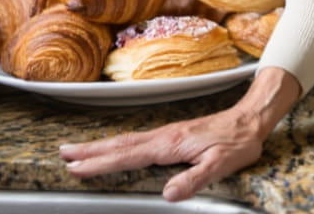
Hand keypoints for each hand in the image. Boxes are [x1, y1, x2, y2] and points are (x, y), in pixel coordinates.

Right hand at [59, 66, 299, 201]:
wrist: (250, 119)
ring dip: (99, 147)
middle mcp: (163, 136)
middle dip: (90, 151)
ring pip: (126, 141)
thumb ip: (194, 179)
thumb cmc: (237, 142)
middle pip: (119, 145)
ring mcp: (166, 134)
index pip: (128, 156)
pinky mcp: (171, 136)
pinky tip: (113, 149)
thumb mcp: (221, 164)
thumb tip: (169, 194)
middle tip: (63, 154)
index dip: (102, 163)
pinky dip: (117, 145)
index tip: (78, 167)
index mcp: (170, 145)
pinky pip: (136, 140)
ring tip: (77, 150)